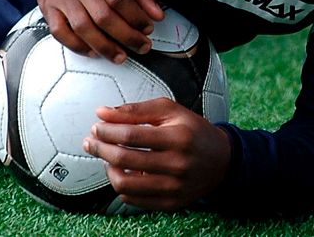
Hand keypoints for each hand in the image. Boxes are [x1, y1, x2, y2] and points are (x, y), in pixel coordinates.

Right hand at [37, 0, 163, 62]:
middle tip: (141, 47)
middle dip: (126, 37)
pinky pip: (60, 32)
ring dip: (104, 47)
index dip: (136, 17)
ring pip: (83, 28)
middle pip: (103, 17)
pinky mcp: (48, 7)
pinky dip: (77, 46)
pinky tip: (93, 52)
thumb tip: (157, 15)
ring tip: (121, 56)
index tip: (148, 28)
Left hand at [83, 97, 231, 210]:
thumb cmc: (192, 130)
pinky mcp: (171, 203)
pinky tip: (123, 172)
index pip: (131, 135)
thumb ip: (136, 110)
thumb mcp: (170, 111)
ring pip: (125, 184)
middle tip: (92, 141)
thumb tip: (102, 113)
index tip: (97, 126)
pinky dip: (122, 186)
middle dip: (100, 148)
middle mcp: (177, 164)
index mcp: (178, 137)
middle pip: (124, 159)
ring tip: (106, 158)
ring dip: (108, 169)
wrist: (221, 160)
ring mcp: (174, 187)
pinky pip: (134, 200)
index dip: (108, 130)